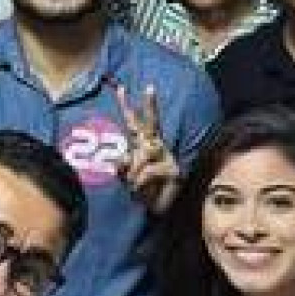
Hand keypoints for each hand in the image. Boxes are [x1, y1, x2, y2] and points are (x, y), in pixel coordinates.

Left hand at [115, 82, 179, 213]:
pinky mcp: (174, 169)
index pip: (133, 123)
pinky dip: (140, 183)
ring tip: (136, 187)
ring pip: (142, 156)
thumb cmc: (142, 190)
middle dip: (150, 105)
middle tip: (149, 86)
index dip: (126, 107)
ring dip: (133, 176)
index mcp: (142, 145)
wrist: (158, 209)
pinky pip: (148, 171)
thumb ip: (120, 167)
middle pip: (151, 123)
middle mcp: (155, 146)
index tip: (120, 88)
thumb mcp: (125, 177)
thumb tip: (121, 161)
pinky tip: (144, 190)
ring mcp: (166, 156)